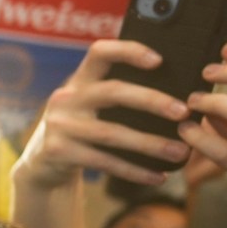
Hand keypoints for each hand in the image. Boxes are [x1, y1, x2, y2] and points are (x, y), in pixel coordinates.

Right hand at [15, 39, 192, 192]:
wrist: (43, 164)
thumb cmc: (82, 129)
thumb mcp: (89, 105)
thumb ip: (116, 95)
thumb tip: (176, 96)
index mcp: (79, 80)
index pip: (100, 52)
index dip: (128, 51)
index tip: (159, 60)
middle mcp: (67, 98)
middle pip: (113, 92)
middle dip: (152, 100)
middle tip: (183, 112)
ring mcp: (60, 125)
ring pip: (112, 133)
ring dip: (150, 144)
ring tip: (180, 152)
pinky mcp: (59, 152)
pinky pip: (105, 162)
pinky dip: (134, 171)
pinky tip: (158, 176)